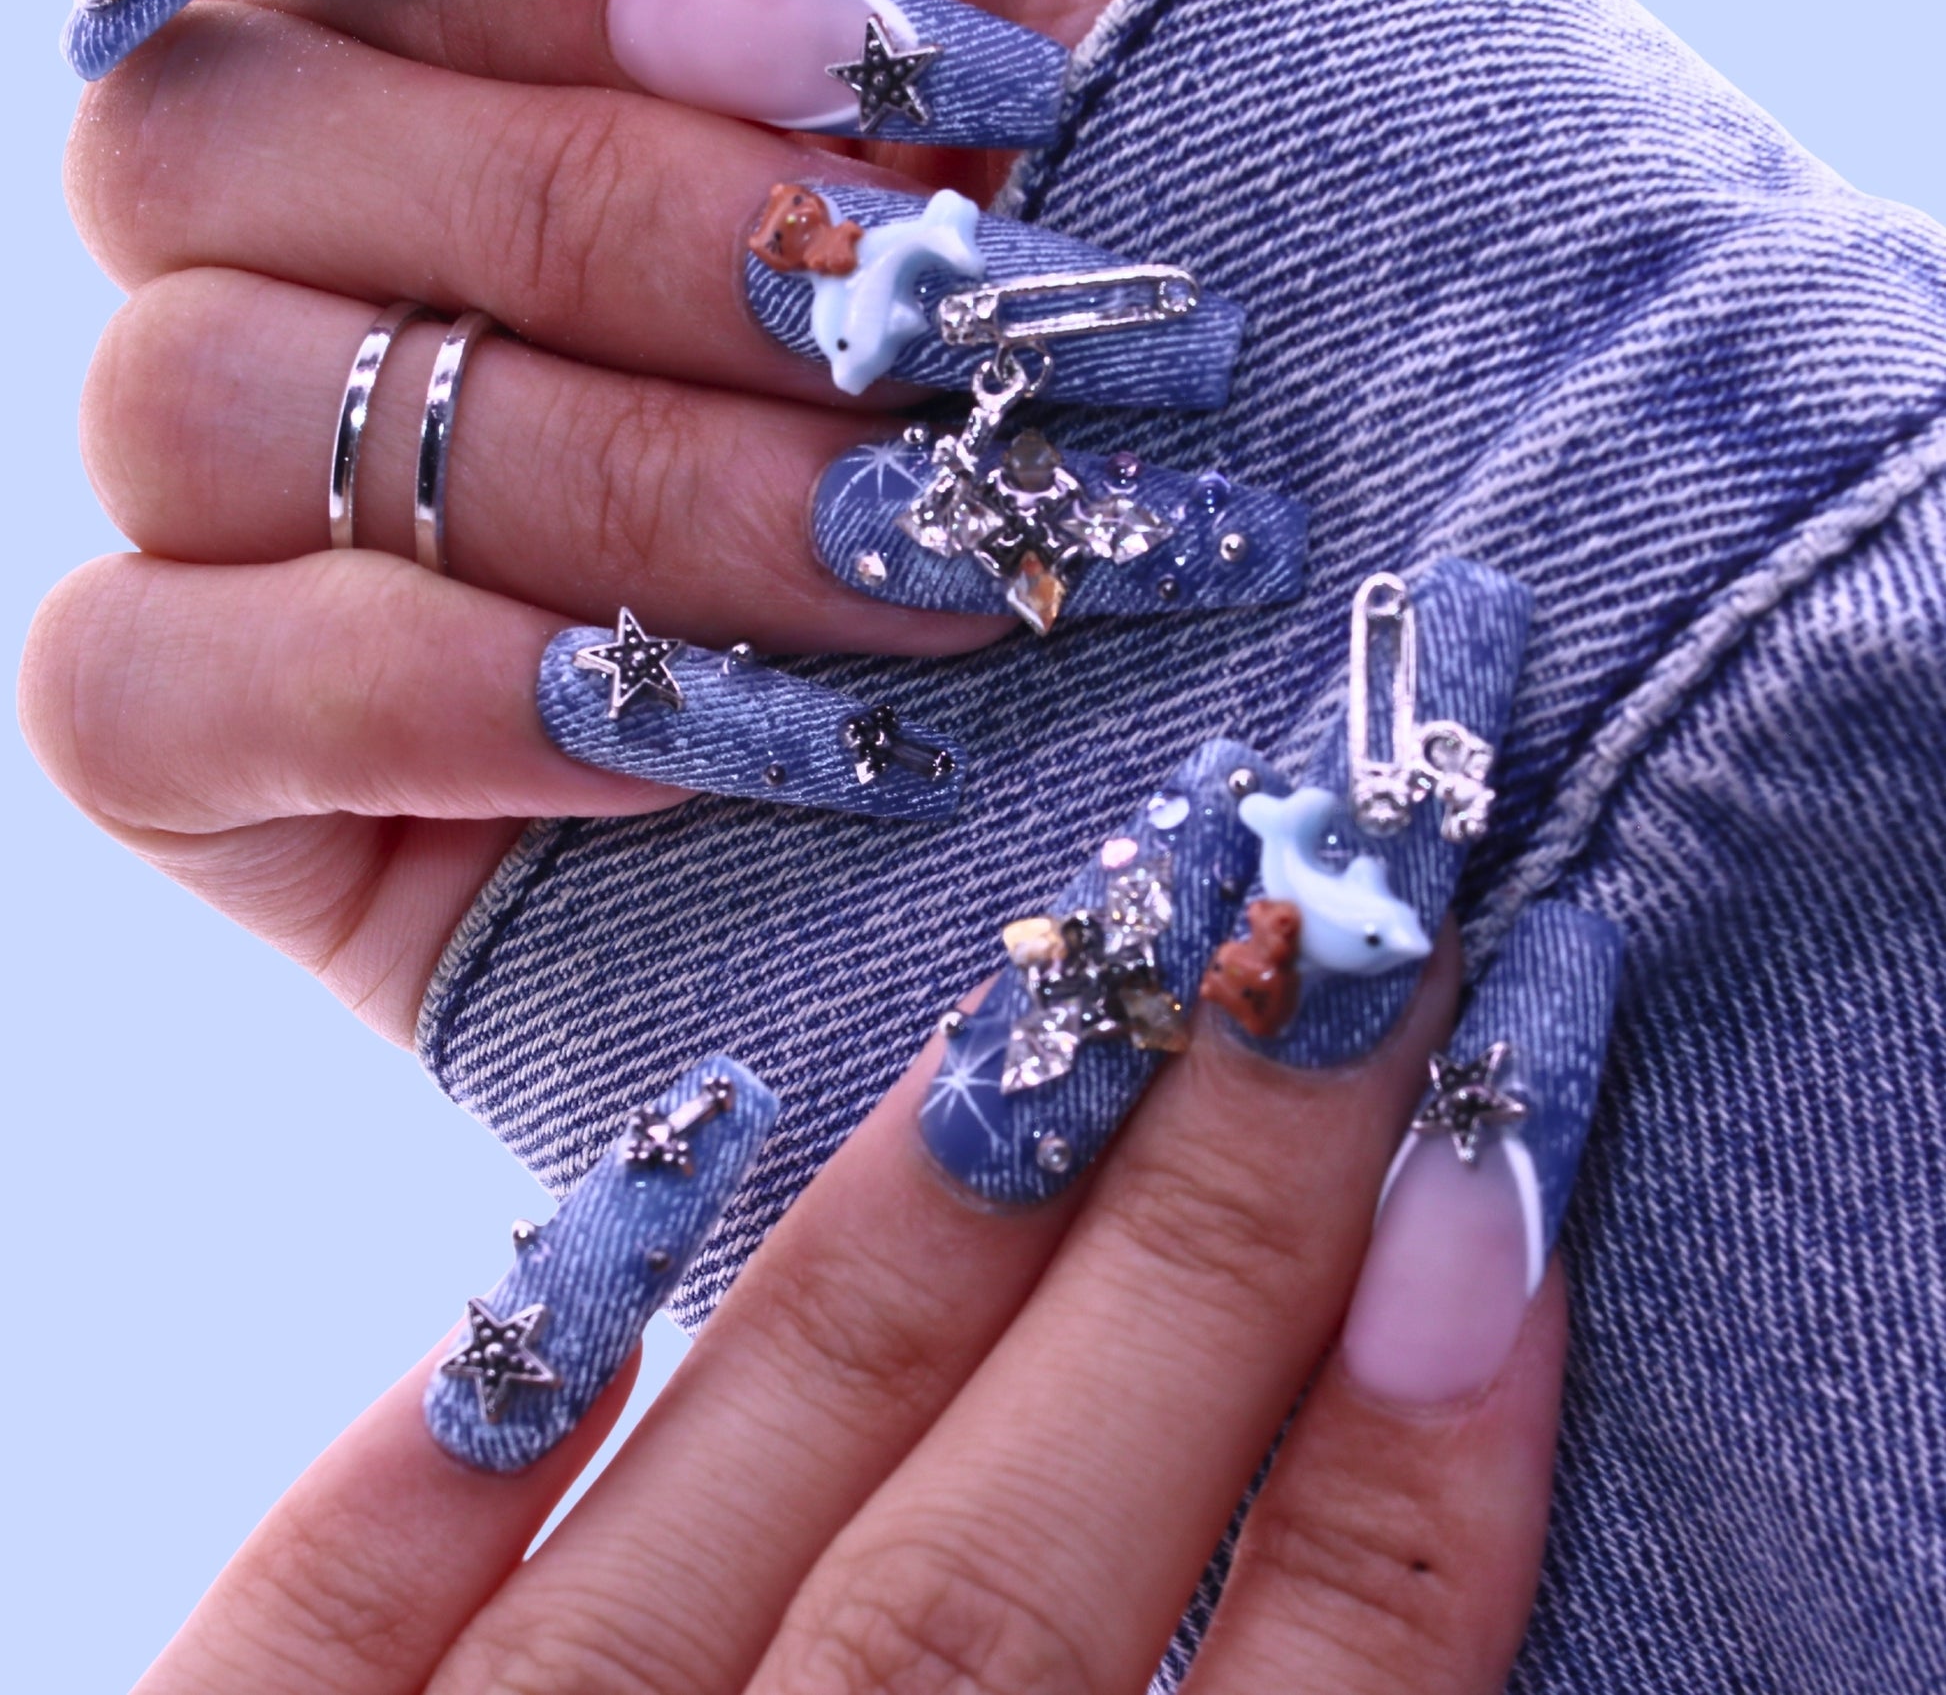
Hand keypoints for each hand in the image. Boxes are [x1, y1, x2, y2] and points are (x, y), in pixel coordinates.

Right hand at [26, 0, 1385, 1043]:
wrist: (1382, 692)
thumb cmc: (1315, 256)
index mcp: (533, 53)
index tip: (902, 74)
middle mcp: (383, 262)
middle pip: (228, 146)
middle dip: (629, 234)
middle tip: (938, 342)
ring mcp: (309, 531)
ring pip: (188, 402)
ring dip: (591, 480)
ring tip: (911, 569)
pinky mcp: (278, 784)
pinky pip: (141, 691)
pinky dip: (406, 693)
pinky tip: (670, 736)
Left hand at [134, 950, 1566, 1694]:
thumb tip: (1369, 1489)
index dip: (1424, 1430)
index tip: (1510, 1139)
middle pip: (1028, 1549)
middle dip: (1221, 1215)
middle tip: (1341, 917)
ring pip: (757, 1507)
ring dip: (945, 1218)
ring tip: (1089, 958)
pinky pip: (338, 1600)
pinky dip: (499, 1379)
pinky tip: (668, 1155)